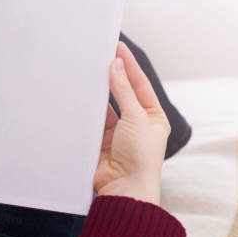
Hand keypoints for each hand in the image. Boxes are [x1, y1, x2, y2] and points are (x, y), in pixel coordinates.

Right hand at [93, 42, 169, 204]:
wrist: (124, 189)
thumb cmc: (140, 158)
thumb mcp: (136, 117)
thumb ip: (124, 91)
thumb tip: (116, 65)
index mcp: (154, 118)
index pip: (141, 84)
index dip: (130, 65)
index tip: (119, 47)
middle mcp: (137, 123)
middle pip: (123, 93)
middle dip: (113, 76)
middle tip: (102, 54)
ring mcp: (118, 133)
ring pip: (106, 105)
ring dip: (100, 92)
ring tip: (91, 72)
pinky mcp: (101, 141)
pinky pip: (94, 119)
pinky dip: (89, 109)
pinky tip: (83, 96)